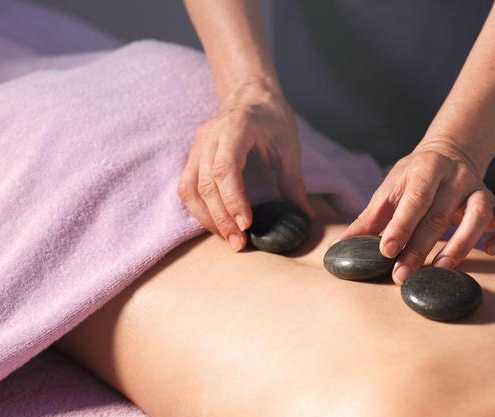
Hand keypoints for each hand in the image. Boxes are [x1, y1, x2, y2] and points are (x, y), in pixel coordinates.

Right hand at [177, 81, 312, 250]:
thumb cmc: (272, 120)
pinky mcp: (193, 157)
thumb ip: (294, 183)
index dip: (233, 199)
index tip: (247, 224)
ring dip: (207, 218)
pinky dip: (198, 210)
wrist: (250, 95)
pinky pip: (186, 188)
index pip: (225, 168)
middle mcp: (210, 136)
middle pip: (206, 183)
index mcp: (236, 128)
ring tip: (228, 239)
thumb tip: (307, 217)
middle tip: (239, 243)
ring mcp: (198, 146)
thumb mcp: (289, 148)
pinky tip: (216, 225)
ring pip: (191, 188)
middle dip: (221, 218)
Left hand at [338, 138, 494, 283]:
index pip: (414, 199)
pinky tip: (491, 251)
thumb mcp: (389, 190)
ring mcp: (480, 189)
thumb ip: (369, 219)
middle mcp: (456, 177)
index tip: (386, 250)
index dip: (401, 226)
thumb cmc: (412, 179)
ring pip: (480, 215)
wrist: (448, 154)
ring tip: (442, 269)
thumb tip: (340, 247)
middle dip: (420, 248)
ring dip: (462, 244)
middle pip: (440, 214)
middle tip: (403, 275)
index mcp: (425, 169)